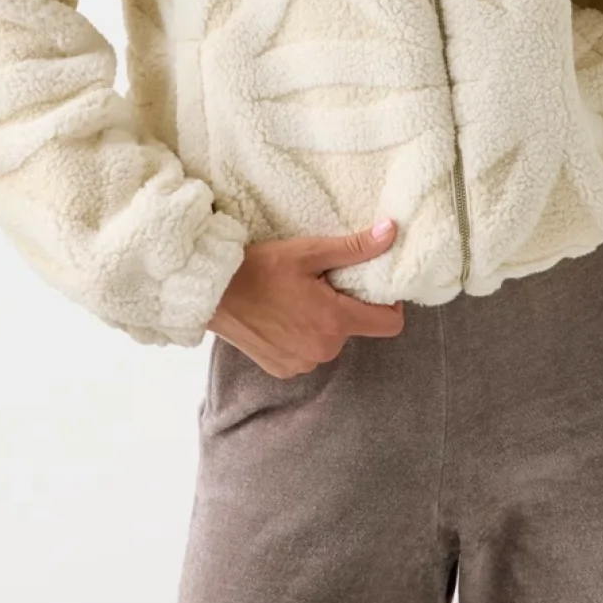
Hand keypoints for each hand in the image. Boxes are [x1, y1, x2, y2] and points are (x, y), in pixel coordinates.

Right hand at [206, 218, 404, 375]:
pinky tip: (280, 315)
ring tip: (295, 297)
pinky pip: (306, 352)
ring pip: (329, 340)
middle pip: (355, 328)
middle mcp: (322, 350)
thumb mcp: (309, 252)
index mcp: (335, 322)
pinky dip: (300, 335)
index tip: (372, 287)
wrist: (212, 293)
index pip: (390, 324)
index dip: (389, 304)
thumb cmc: (259, 268)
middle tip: (321, 283)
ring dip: (321, 322)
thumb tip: (390, 233)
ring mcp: (301, 364)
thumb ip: (354, 248)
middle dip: (345, 306)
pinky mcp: (282, 369)